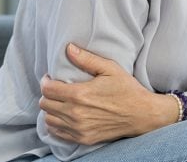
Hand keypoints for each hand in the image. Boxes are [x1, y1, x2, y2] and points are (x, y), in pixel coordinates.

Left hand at [39, 43, 178, 144]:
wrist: (142, 114)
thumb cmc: (127, 89)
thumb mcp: (110, 68)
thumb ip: (87, 59)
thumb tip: (69, 48)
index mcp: (80, 94)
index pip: (48, 89)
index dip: (45, 81)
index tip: (50, 77)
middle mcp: (76, 114)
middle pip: (45, 104)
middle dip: (47, 94)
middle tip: (55, 88)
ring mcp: (79, 128)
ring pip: (48, 119)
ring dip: (50, 109)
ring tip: (59, 101)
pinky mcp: (83, 138)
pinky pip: (57, 133)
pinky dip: (56, 123)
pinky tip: (63, 115)